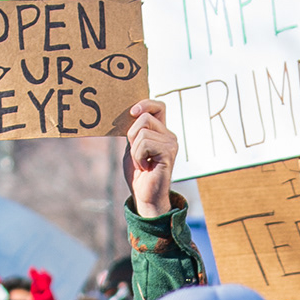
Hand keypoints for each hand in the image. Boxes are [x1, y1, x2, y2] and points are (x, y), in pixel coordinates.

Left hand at [121, 98, 179, 217]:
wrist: (144, 195)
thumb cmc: (138, 174)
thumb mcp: (132, 148)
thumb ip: (134, 132)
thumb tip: (128, 114)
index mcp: (161, 132)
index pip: (158, 106)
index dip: (145, 104)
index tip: (132, 112)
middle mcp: (169, 135)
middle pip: (144, 117)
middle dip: (132, 135)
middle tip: (137, 153)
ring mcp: (171, 144)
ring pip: (142, 133)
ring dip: (135, 151)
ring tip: (142, 163)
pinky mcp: (169, 153)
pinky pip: (145, 144)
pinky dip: (138, 157)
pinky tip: (145, 167)